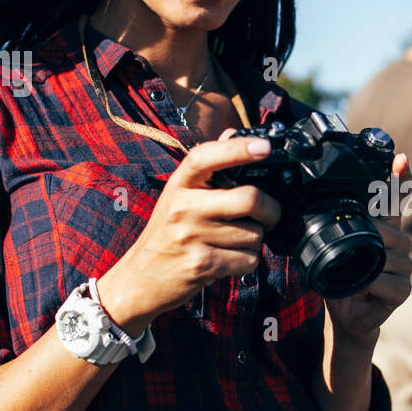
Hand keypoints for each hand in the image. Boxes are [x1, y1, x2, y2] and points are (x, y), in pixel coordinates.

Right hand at [97, 132, 280, 334]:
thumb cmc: (167, 233)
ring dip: (255, 240)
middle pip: (248, 198)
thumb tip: (231, 132)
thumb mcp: (179, 196)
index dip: (238, 148)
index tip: (264, 147)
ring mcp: (191, 236)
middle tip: (270, 214)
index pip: (206, 156)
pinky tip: (229, 258)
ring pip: (254, 233)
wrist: (140, 278)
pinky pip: (249, 259)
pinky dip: (248, 261)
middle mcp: (183, 207)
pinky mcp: (202, 264)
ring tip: (234, 241)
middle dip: (271, 209)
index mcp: (179, 184)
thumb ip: (207, 168)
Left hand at [323, 152, 411, 342]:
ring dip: (371, 262)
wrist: (346, 315)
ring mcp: (403, 268)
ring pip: (392, 256)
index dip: (400, 178)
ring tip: (352, 270)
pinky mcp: (402, 291)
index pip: (397, 199)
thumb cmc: (340, 277)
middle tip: (355, 241)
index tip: (400, 158)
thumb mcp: (333, 247)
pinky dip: (373, 285)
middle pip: (394, 230)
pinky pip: (391, 282)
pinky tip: (362, 287)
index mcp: (383, 228)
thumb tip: (312, 201)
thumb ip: (333, 225)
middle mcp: (398, 245)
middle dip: (376, 232)